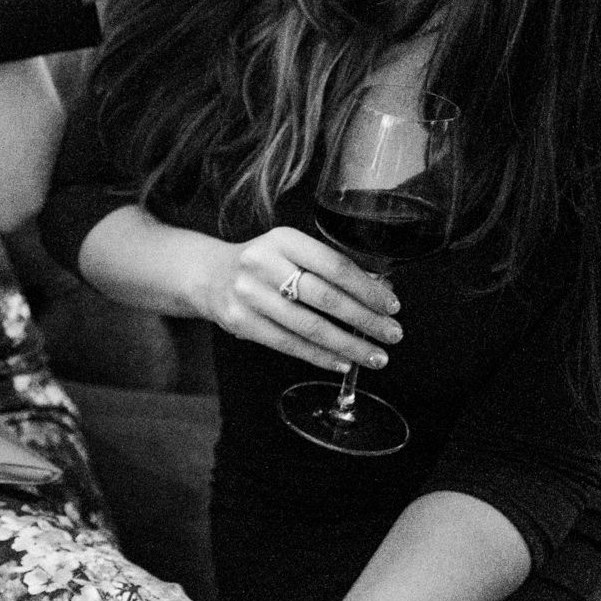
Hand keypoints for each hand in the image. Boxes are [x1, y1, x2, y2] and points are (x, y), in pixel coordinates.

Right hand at [198, 227, 401, 371]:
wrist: (209, 275)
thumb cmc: (263, 264)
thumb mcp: (291, 251)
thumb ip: (328, 268)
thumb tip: (379, 293)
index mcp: (283, 239)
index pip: (334, 265)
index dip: (367, 289)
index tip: (391, 306)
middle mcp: (263, 264)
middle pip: (325, 297)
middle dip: (365, 320)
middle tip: (392, 334)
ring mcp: (249, 294)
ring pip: (309, 326)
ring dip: (348, 345)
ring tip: (375, 356)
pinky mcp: (240, 322)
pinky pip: (288, 344)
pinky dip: (320, 356)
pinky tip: (342, 362)